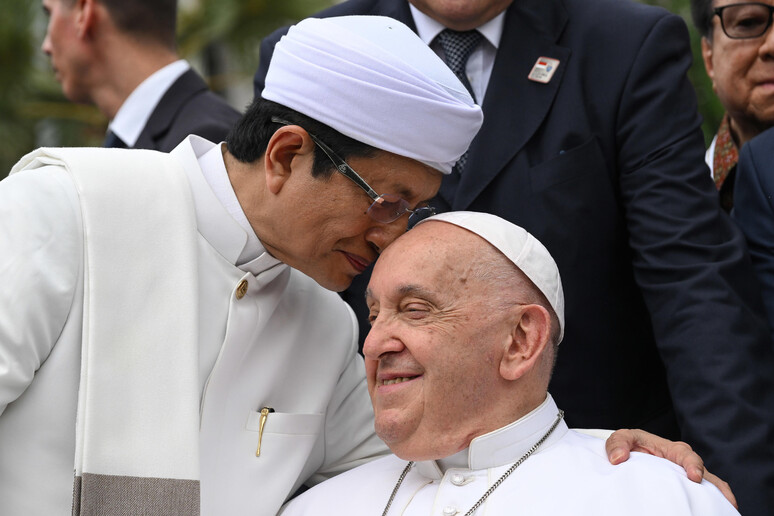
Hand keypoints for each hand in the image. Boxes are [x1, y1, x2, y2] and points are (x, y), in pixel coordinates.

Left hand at [605, 429, 736, 508]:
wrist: (629, 456)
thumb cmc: (630, 444)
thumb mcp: (624, 438)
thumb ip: (618, 443)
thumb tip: (618, 458)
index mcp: (674, 450)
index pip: (688, 456)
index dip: (693, 465)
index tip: (694, 477)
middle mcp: (686, 464)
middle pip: (706, 475)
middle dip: (716, 488)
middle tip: (724, 502)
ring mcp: (688, 478)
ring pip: (710, 488)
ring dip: (719, 499)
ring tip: (728, 510)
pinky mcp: (687, 490)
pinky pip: (704, 497)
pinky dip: (711, 504)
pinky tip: (716, 512)